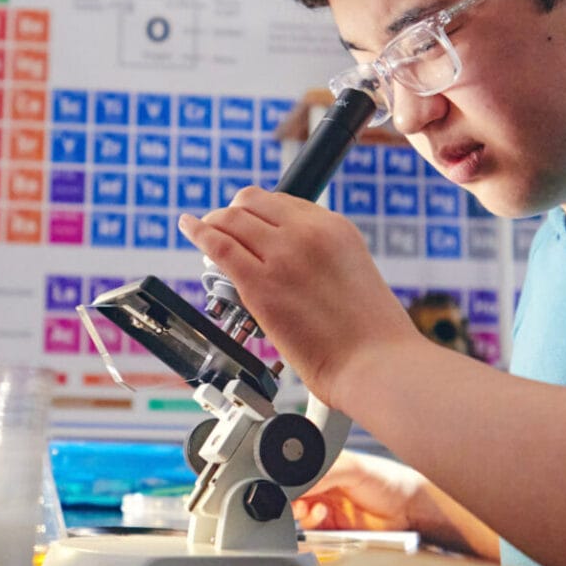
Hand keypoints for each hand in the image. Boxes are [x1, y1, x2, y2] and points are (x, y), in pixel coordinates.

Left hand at [176, 187, 421, 406]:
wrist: (377, 364)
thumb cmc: (370, 335)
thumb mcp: (353, 274)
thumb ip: (322, 260)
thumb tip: (292, 267)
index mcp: (335, 228)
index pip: (283, 202)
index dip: (258, 212)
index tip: (248, 224)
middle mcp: (308, 233)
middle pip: (252, 204)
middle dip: (232, 214)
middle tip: (221, 228)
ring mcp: (282, 255)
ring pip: (231, 219)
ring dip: (213, 223)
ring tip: (203, 231)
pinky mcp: (259, 283)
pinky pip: (218, 245)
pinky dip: (198, 232)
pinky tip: (189, 228)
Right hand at [296, 452, 499, 559]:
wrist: (409, 509)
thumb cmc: (389, 480)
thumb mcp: (354, 466)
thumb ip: (323, 470)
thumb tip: (296, 479)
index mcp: (322, 466)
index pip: (294, 473)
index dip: (287, 481)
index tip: (286, 487)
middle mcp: (320, 487)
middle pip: (291, 496)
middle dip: (289, 501)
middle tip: (295, 502)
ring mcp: (324, 509)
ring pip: (297, 517)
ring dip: (300, 515)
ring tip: (312, 510)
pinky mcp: (331, 531)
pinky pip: (310, 534)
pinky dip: (309, 529)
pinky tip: (320, 518)